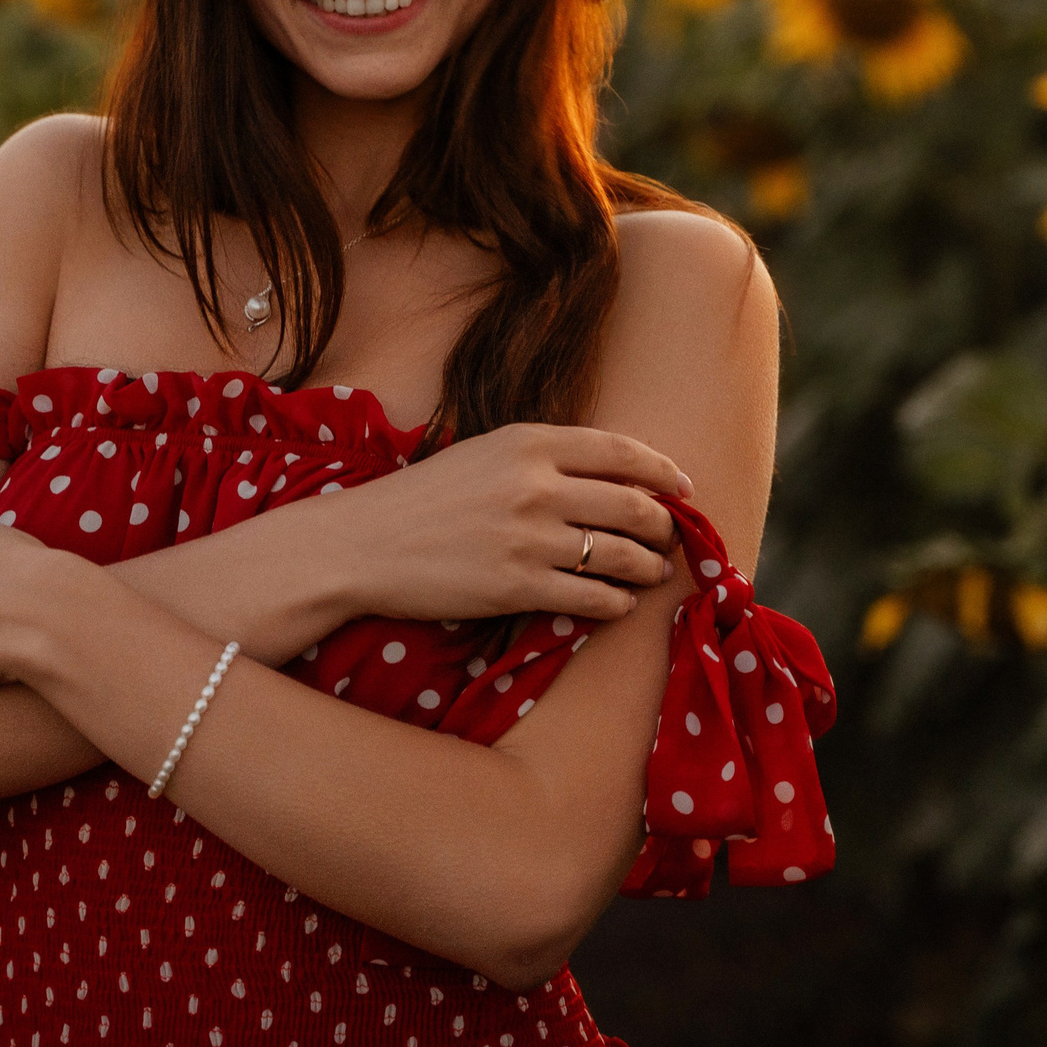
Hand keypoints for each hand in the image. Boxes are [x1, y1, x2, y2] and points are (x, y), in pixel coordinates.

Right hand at [317, 421, 687, 625]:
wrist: (363, 544)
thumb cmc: (424, 499)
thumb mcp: (484, 455)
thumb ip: (543, 457)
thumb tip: (613, 475)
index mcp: (527, 441)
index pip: (621, 450)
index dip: (663, 471)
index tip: (684, 488)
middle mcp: (535, 484)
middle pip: (632, 505)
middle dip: (663, 526)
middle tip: (669, 539)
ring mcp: (528, 537)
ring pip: (621, 555)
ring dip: (648, 567)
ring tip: (652, 573)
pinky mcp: (518, 587)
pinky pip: (593, 598)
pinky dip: (616, 603)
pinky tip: (618, 604)